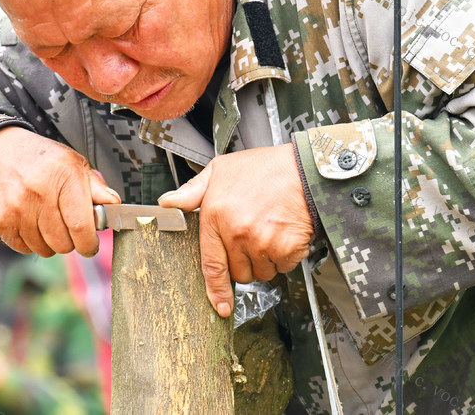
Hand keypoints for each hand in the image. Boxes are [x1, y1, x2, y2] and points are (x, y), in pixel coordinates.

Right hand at [0, 126, 119, 256]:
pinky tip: (29, 221)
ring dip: (49, 242)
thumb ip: (96, 187)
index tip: (91, 245)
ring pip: (43, 249)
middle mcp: (39, 193)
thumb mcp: (73, 163)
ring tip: (46, 221)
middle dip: (70, 242)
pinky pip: (22, 248)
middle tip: (66, 228)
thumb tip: (115, 206)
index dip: (89, 244)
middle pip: (63, 243)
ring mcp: (16, 208)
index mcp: (64, 176)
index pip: (81, 226)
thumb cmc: (40, 160)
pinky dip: (29, 241)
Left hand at [158, 143, 313, 317]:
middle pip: (238, 273)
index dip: (216, 290)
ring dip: (265, 260)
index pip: (211, 264)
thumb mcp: (221, 169)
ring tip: (270, 230)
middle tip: (253, 237)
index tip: (220, 306)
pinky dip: (285, 256)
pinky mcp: (286, 248)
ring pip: (261, 273)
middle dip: (245, 262)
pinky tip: (285, 233)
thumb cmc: (266, 168)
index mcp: (216, 215)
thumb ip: (192, 190)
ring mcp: (262, 242)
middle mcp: (237, 233)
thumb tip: (168, 203)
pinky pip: (283, 267)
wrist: (306, 167)